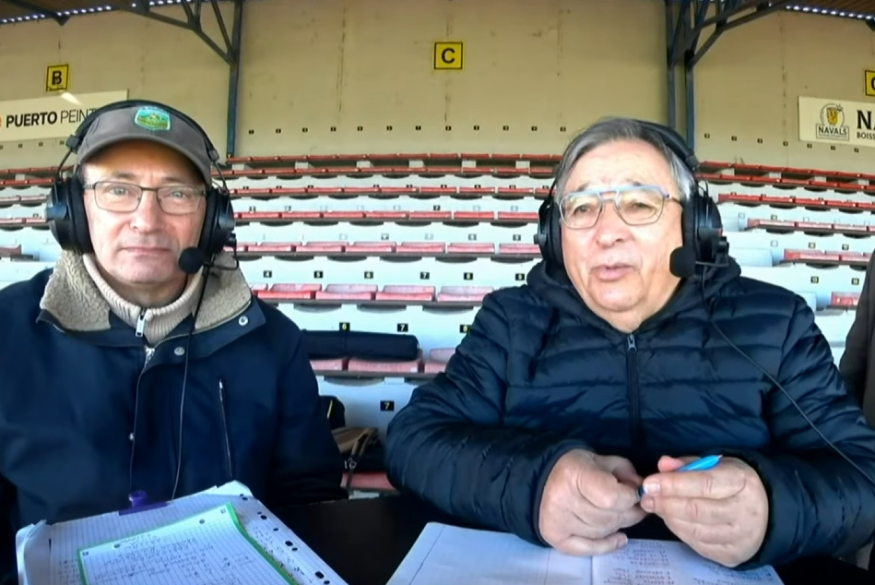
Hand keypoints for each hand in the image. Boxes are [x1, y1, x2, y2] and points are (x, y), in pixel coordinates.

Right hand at [538, 449, 646, 555]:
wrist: (545, 478)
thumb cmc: (578, 468)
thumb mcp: (604, 461)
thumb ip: (626, 473)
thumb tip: (642, 492)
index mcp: (573, 473)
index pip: (612, 497)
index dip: (630, 498)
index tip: (633, 493)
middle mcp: (561, 499)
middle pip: (609, 517)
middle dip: (628, 513)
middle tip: (635, 507)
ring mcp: (556, 520)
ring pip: (602, 532)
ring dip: (618, 525)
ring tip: (620, 515)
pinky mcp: (554, 536)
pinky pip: (589, 548)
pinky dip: (607, 545)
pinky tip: (619, 538)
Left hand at [640, 456, 768, 567]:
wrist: (766, 511)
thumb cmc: (732, 483)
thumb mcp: (716, 465)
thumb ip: (688, 464)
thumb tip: (663, 464)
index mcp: (742, 482)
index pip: (704, 484)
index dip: (674, 484)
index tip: (650, 483)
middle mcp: (745, 511)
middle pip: (697, 510)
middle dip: (665, 504)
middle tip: (646, 498)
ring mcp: (740, 537)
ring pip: (695, 530)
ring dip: (670, 518)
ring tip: (657, 507)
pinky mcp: (732, 554)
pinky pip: (698, 544)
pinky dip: (680, 531)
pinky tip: (672, 519)